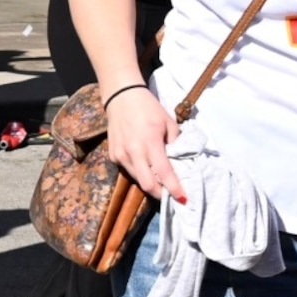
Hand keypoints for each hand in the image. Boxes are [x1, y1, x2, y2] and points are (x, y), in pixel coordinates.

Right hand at [103, 87, 182, 205]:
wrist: (121, 97)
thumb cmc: (149, 109)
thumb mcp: (169, 123)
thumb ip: (176, 144)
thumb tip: (180, 164)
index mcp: (150, 142)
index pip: (164, 172)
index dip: (174, 188)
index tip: (183, 199)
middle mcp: (133, 151)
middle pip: (147, 185)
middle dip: (160, 194)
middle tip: (171, 194)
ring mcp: (121, 155)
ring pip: (137, 180)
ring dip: (150, 183)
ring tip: (160, 181)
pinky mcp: (113, 156)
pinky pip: (129, 171)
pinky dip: (139, 173)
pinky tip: (145, 165)